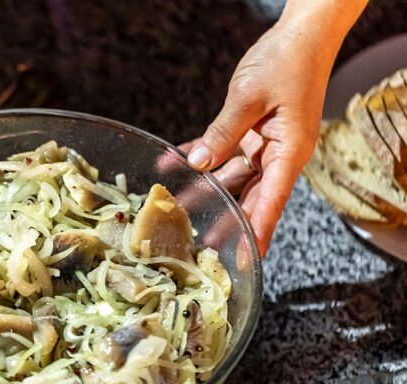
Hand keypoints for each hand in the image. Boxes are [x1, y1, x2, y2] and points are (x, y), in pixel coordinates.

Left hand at [182, 0, 365, 254]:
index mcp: (289, 152)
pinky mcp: (251, 131)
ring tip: (176, 206)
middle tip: (203, 245)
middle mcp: (279, 153)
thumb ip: (223, 132)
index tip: (249, 259)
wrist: (300, 34)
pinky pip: (222, 149)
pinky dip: (199, 155)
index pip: (272, 201)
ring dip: (204, 188)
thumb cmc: (286, 62)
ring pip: (232, 176)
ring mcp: (265, 144)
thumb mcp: (249, 97)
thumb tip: (199, 163)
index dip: (258, 231)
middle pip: (251, 195)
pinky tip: (173, 162)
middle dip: (227, 220)